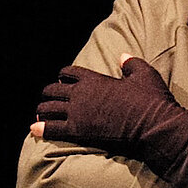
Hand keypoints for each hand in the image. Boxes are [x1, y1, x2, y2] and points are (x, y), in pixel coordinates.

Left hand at [29, 58, 187, 160]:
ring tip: (39, 115)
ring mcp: (78, 113)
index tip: (61, 80)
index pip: (69, 72)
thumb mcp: (144, 75)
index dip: (63, 76)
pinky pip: (52, 129)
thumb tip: (122, 55)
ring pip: (49, 109)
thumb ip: (130, 63)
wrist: (154, 127)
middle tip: (46, 100)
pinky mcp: (78, 132)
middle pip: (53, 90)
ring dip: (42, 111)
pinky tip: (33, 129)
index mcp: (94, 79)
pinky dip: (41, 129)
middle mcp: (81, 93)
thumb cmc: (152, 101)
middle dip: (48, 94)